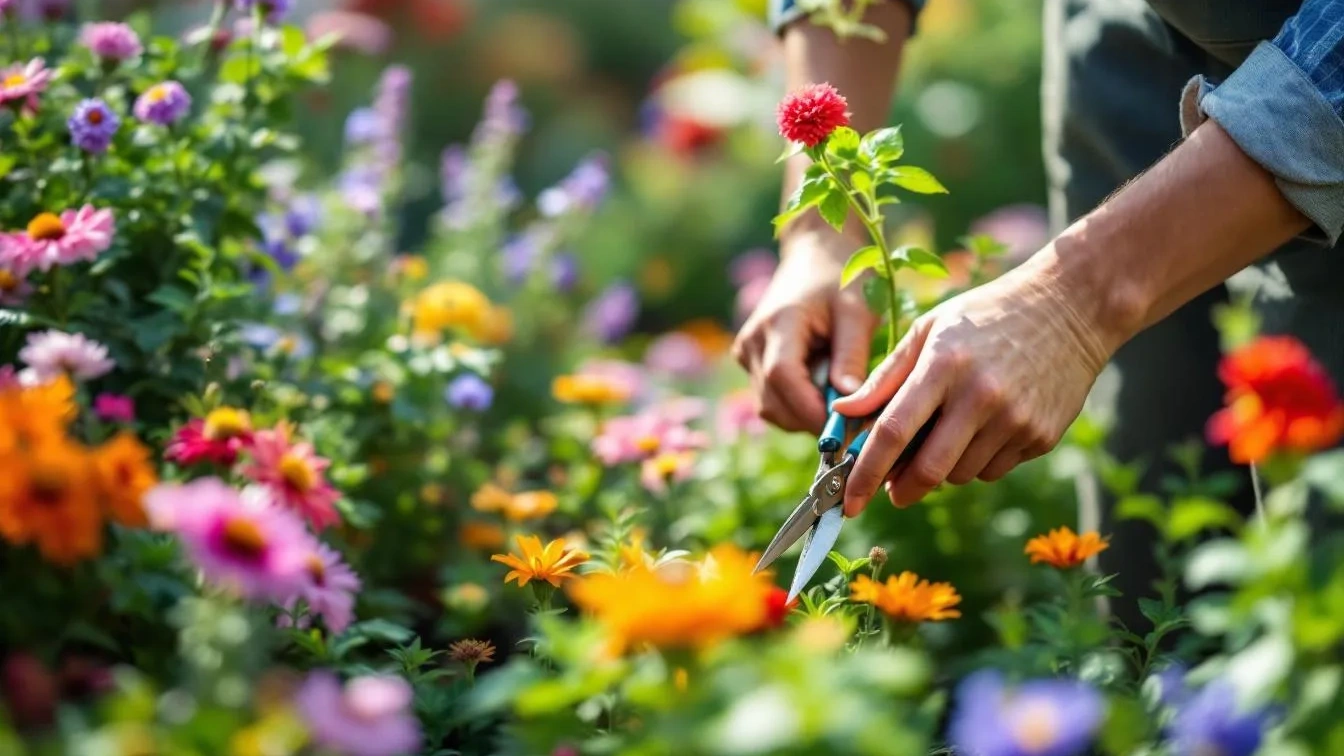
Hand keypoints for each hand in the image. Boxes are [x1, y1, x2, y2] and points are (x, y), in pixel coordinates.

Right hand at [732, 232, 876, 432]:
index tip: (845, 428)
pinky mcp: (749, 359)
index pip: (783, 378)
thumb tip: (850, 403)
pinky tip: (821, 386)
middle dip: (811, 419)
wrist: (815, 251)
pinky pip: (770, 398)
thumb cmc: (842, 276)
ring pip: (770, 407)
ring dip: (803, 413)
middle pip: (773, 402)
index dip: (810, 409)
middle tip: (851, 421)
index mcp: (779, 323)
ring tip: (837, 395)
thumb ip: (852, 356)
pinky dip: (796, 404)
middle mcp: (752, 341)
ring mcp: (746, 352)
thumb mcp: (857, 311)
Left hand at [831, 251, 1117, 514]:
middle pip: (928, 469)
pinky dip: (977, 462)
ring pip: (961, 475)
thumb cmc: (986, 315)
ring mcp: (1016, 419)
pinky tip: (984, 429)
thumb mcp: (929, 329)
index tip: (850, 500)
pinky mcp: (1042, 435)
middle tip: (892, 491)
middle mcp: (980, 396)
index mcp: (943, 365)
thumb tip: (843, 413)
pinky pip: (994, 470)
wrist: (1070, 307)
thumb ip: (885, 377)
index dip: (866, 473)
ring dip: (942, 471)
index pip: (893, 431)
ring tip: (947, 436)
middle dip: (901, 490)